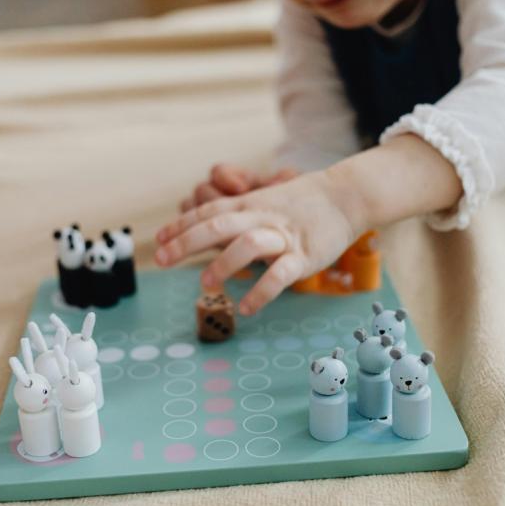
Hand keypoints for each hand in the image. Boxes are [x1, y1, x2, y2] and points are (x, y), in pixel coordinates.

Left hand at [157, 171, 356, 314]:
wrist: (345, 196)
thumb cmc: (299, 203)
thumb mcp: (262, 201)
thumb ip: (235, 216)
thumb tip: (200, 232)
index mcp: (249, 204)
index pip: (208, 212)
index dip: (181, 225)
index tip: (159, 240)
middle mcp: (261, 217)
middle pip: (219, 226)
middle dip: (187, 242)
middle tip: (163, 261)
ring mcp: (283, 236)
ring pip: (249, 244)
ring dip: (224, 264)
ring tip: (205, 285)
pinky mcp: (305, 256)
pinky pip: (281, 274)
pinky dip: (262, 292)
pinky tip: (246, 309)